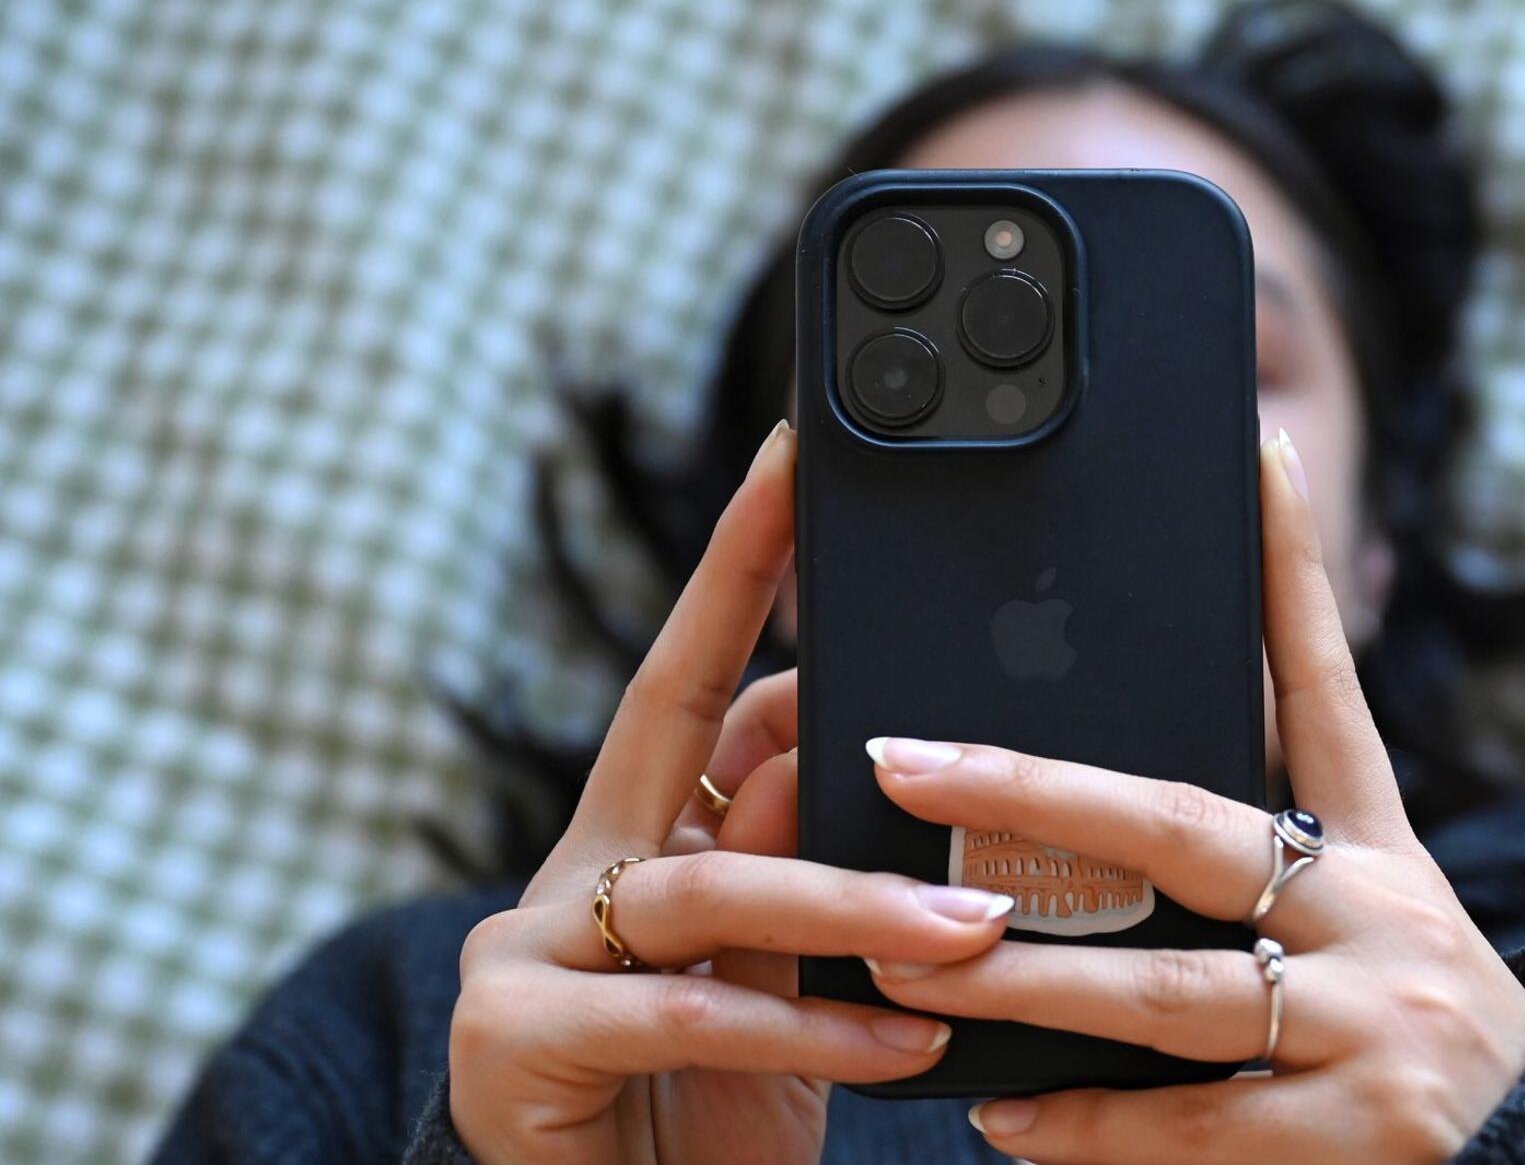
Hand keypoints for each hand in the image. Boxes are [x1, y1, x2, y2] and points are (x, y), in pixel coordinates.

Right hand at [447, 421, 1013, 1164]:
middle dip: (779, 670)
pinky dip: (807, 1029)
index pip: (694, 682)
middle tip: (920, 683)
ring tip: (969, 926)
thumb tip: (850, 753)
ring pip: (705, 891)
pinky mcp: (515, 1042)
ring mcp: (526, 952)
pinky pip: (686, 1015)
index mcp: (638, 837)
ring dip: (847, 905)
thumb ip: (803, 873)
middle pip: (674, 736)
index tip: (793, 464)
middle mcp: (573, 873)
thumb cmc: (710, 1110)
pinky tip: (906, 1041)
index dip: (739, 571)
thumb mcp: (782, 981)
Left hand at [862, 430, 1524, 1164]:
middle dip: (1037, 791)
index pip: (1327, 688)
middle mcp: (1383, 916)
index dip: (1292, 568)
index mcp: (1383, 853)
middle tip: (911, 760)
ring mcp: (1378, 1023)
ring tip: (915, 958)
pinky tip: (1003, 1115)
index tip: (1254, 451)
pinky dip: (1090, 1127)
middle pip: (1191, 828)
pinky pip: (1194, 1128)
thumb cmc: (1430, 1046)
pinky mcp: (1367, 1134)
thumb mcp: (1382, 931)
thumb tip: (1099, 831)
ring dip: (1028, 978)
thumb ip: (1271, 880)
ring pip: (1169, 992)